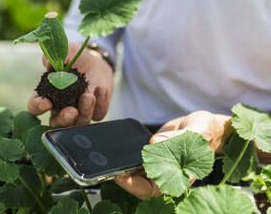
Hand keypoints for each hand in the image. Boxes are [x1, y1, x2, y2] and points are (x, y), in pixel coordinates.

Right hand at [27, 42, 113, 126]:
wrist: (94, 60)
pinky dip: (101, 104)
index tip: (46, 103)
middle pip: (57, 123)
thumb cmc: (73, 58)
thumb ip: (54, 56)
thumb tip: (49, 64)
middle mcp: (61, 108)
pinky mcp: (96, 111)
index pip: (35, 107)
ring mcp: (79, 112)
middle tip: (71, 111)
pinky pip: (98, 114)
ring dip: (84, 112)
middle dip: (64, 120)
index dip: (38, 107)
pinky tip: (101, 89)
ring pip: (79, 123)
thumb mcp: (63, 52)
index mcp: (47, 95)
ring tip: (89, 96)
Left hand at [115, 111, 231, 199]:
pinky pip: (136, 160)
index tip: (121, 176)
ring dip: (122, 169)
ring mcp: (157, 166)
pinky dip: (126, 158)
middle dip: (123, 179)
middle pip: (140, 185)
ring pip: (136, 174)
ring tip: (108, 160)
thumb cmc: (205, 132)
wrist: (202, 125)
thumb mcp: (198, 131)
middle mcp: (166, 175)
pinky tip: (117, 152)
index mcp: (180, 177)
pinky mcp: (151, 156)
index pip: (154, 189)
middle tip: (109, 168)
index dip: (135, 186)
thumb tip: (155, 142)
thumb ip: (178, 138)